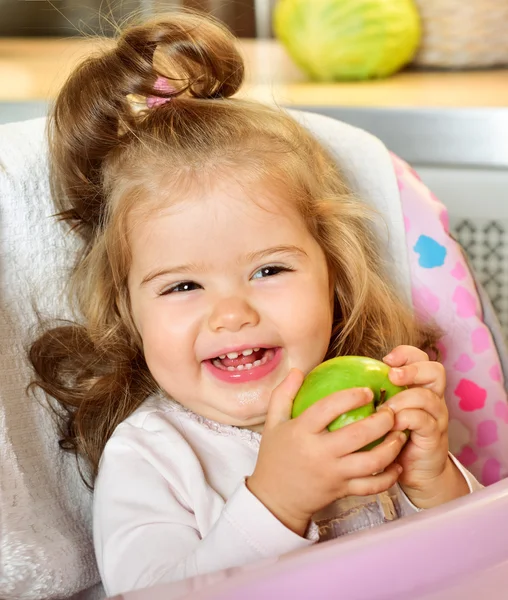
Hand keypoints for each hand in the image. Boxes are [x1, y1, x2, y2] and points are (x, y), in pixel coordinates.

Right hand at [247, 369, 406, 535]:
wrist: (274, 499)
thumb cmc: (274, 457)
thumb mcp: (272, 423)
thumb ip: (283, 395)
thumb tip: (298, 371)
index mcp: (301, 432)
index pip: (328, 408)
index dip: (350, 397)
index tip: (367, 390)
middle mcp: (319, 452)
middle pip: (358, 435)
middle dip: (381, 421)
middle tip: (391, 411)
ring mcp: (333, 474)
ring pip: (371, 462)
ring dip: (391, 447)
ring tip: (400, 434)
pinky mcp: (342, 490)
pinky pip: (372, 486)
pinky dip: (389, 477)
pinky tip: (397, 464)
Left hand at [383, 346, 468, 508]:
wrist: (415, 472)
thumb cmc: (391, 438)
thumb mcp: (381, 413)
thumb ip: (371, 395)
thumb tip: (333, 377)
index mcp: (419, 387)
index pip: (421, 358)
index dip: (406, 354)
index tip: (385, 360)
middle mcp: (432, 398)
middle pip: (435, 370)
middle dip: (413, 369)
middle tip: (392, 376)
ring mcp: (436, 417)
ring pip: (426, 396)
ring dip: (402, 399)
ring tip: (385, 409)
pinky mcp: (434, 436)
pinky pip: (422, 420)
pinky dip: (405, 420)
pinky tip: (390, 427)